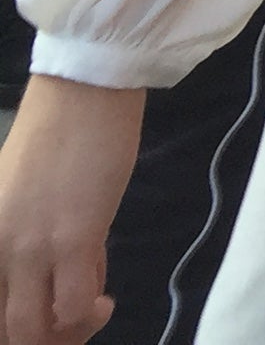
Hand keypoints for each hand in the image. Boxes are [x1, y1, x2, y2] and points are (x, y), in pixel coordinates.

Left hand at [0, 76, 143, 344]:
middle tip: (71, 323)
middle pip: (5, 331)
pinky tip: (103, 300)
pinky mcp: (71, 239)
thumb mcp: (27, 201)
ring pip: (30, 333)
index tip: (47, 320)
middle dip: (40, 341)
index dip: (18, 331)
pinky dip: (87, 315)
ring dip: (65, 335)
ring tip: (90, 314)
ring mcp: (28, 250)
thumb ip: (39, 248)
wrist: (83, 95)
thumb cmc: (59, 137)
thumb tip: (68, 283)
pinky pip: (73, 307)